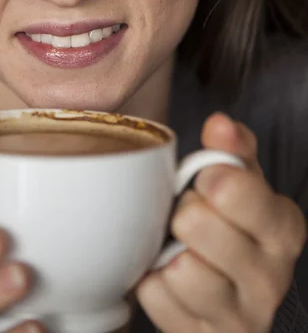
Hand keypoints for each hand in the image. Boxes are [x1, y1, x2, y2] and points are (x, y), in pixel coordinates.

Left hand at [136, 113, 306, 332]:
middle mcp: (271, 276)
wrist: (229, 297)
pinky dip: (153, 281)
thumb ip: (233, 149)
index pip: (230, 187)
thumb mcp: (241, 184)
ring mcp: (241, 316)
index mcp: (283, 227)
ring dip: (168, 252)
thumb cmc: (232, 229)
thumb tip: (220, 123)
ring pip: (178, 266)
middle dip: (184, 214)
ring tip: (181, 250)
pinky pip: (155, 295)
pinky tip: (169, 278)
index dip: (205, 179)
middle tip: (191, 220)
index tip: (208, 184)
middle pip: (195, 222)